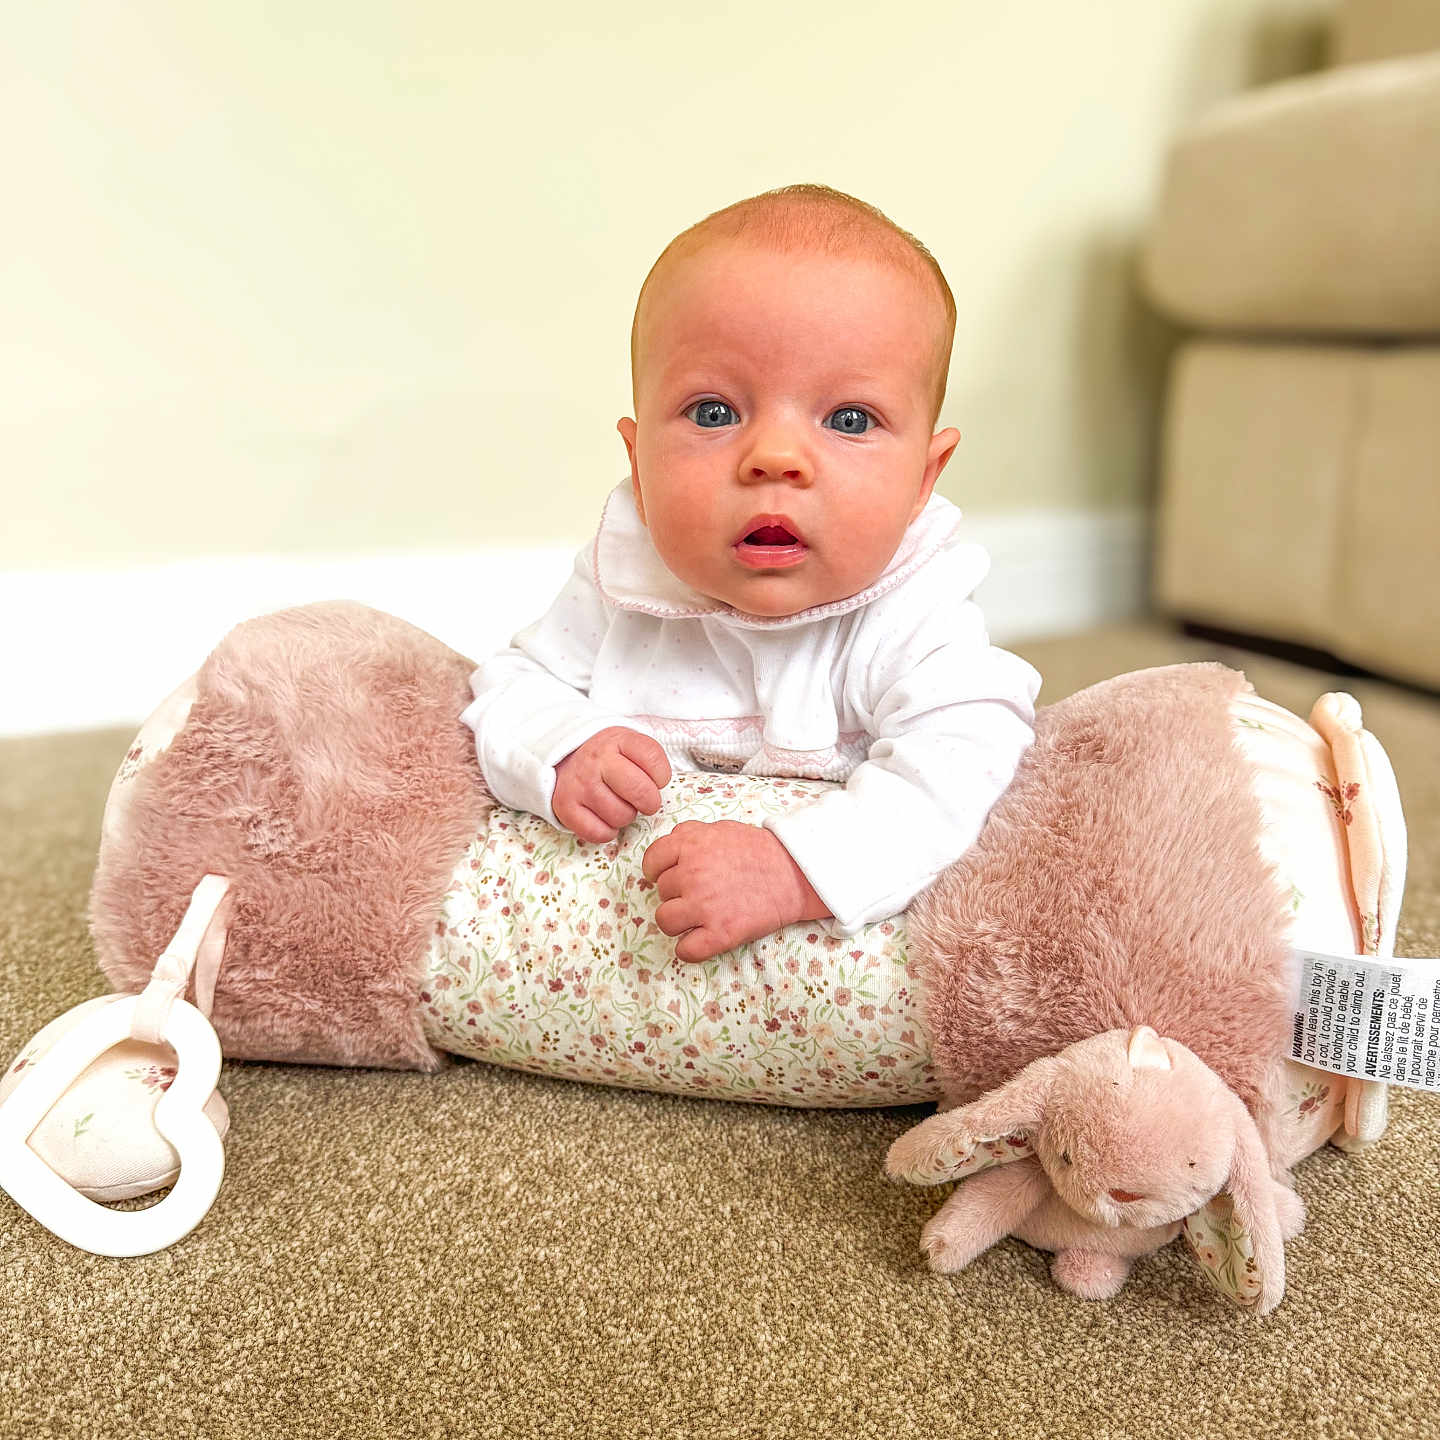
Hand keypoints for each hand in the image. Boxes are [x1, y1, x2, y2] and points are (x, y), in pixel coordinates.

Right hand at [552, 726, 671, 842]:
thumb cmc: (608, 756)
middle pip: (640, 791)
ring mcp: (580, 783)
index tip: (656, 780)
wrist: (566, 758)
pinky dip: (606, 832)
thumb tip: (663, 789)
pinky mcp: (565, 806)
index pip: (654, 759)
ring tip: (619, 805)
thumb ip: (650, 759)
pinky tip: (605, 817)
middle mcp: (597, 760)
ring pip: (620, 816)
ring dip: (626, 816)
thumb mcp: (629, 744)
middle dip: (650, 802)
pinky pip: (598, 832)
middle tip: (644, 801)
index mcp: (618, 740)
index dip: (662, 776)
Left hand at [640, 820, 830, 961]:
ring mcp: (704, 905)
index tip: (666, 877)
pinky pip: (685, 950)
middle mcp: (692, 874)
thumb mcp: (722, 829)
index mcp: (690, 845)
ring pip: (665, 921)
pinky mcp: (719, 933)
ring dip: (679, 922)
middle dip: (677, 894)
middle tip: (701, 894)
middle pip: (661, 892)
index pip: (651, 862)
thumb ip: (691, 834)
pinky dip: (691, 949)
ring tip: (699, 917)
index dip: (657, 871)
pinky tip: (703, 939)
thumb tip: (670, 844)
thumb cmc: (761, 851)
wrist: (795, 874)